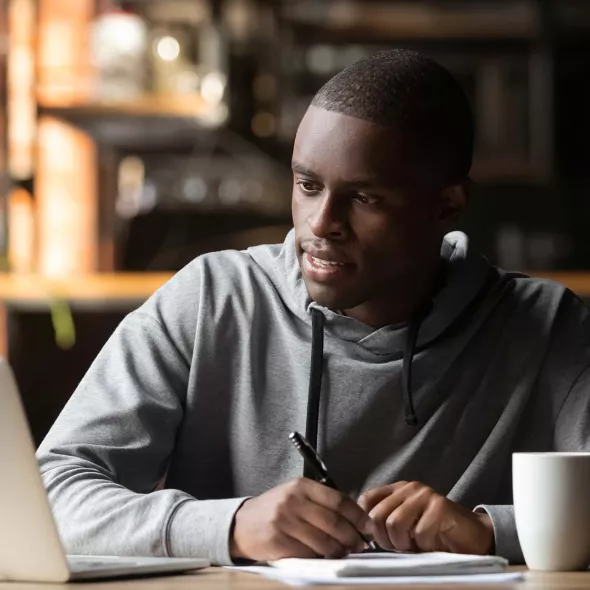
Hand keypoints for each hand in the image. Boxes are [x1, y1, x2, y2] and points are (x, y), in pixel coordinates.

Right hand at [230, 478, 373, 561]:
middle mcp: (294, 501)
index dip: (358, 515)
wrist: (242, 524)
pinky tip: (323, 556)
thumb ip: (321, 501)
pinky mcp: (279, 542)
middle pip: (334, 522)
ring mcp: (285, 522)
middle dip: (352, 536)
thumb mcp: (296, 494)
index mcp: (301, 486)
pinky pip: (308, 554)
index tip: (368, 526)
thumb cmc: (275, 508)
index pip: (338, 500)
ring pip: (324, 541)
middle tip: (360, 544)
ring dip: (339, 550)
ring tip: (343, 551)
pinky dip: (320, 557)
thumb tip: (354, 515)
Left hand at [358, 481, 493, 554]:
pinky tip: (432, 544)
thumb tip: (360, 532)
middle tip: (399, 547)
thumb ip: (385, 522)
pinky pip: (419, 533)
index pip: (367, 499)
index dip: (366, 522)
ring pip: (394, 523)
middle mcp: (409, 488)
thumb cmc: (434, 534)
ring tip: (414, 546)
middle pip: (377, 515)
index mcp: (397, 490)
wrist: (472, 536)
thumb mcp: (404, 526)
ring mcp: (425, 495)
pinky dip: (423, 546)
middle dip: (384, 539)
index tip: (375, 540)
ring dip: (403, 544)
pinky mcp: (440, 507)